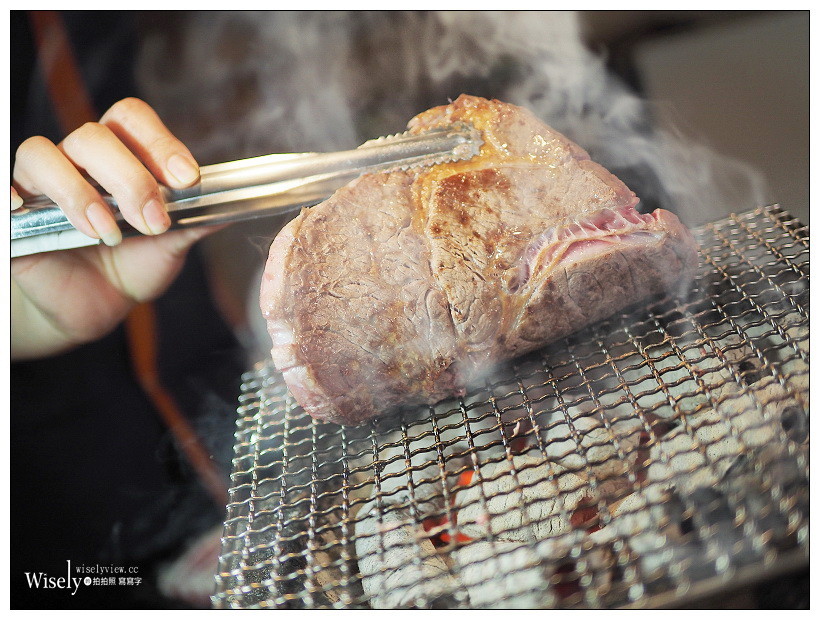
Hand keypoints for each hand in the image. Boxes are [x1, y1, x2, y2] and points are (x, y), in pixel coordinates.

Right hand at [12, 97, 214, 359]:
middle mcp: (79, 160)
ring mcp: (42, 182)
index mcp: (121, 157)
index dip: (159, 141)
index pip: (132, 119)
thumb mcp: (168, 249)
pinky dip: (13, 194)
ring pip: (43, 153)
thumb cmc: (130, 267)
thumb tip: (231, 207)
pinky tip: (27, 212)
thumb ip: (193, 225)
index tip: (187, 179)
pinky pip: (3, 186)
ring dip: (81, 194)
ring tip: (107, 233)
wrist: (91, 307)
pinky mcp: (15, 210)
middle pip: (93, 135)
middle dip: (130, 179)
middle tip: (153, 221)